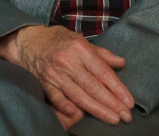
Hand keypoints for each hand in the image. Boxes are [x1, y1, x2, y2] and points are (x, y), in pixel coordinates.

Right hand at [0, 25, 132, 125]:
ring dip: (96, 109)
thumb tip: (121, 63)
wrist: (29, 40)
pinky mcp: (44, 83)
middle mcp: (68, 62)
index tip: (128, 101)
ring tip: (112, 118)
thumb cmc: (59, 40)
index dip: (117, 88)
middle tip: (125, 116)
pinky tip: (78, 115)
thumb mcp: (81, 41)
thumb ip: (102, 54)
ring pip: (78, 95)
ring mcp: (55, 73)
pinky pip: (56, 98)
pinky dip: (66, 106)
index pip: (103, 72)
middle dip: (111, 103)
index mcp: (80, 49)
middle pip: (93, 86)